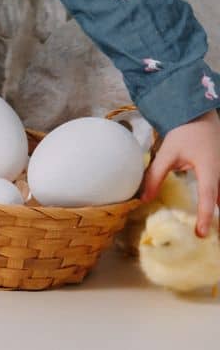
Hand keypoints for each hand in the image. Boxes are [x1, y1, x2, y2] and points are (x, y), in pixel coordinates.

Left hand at [142, 108, 219, 235]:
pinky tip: (213, 214)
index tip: (201, 233)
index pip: (208, 196)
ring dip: (217, 211)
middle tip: (205, 237)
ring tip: (210, 230)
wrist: (200, 117)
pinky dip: (217, 202)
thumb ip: (155, 175)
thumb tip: (143, 198)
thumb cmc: (184, 133)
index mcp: (209, 167)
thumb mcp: (167, 152)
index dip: (204, 215)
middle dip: (217, 220)